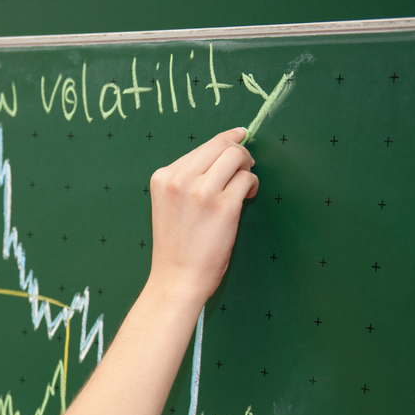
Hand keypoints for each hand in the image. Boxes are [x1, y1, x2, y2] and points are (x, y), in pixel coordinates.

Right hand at [148, 127, 257, 302]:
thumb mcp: (169, 204)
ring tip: (246, 185)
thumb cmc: (176, 246)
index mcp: (163, 177)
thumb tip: (222, 154)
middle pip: (220, 146)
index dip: (225, 140)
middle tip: (246, 165)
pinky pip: (247, 180)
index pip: (201, 146)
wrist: (176, 278)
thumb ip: (186, 179)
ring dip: (247, 167)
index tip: (239, 135)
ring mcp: (202, 191)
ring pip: (236, 157)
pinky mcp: (223, 206)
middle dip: (239, 152)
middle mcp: (180, 179)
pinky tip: (246, 198)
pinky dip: (252, 185)